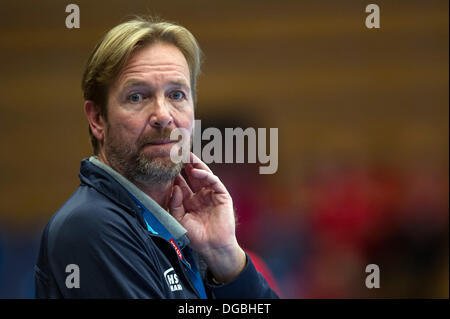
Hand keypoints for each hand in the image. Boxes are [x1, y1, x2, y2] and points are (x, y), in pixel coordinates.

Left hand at [169, 152, 245, 282]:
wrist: (212, 246)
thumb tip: (175, 187)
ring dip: (196, 165)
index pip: (181, 183)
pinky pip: (214, 182)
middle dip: (185, 165)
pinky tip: (197, 171)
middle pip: (192, 176)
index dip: (175, 174)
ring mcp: (212, 194)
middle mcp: (200, 195)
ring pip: (204, 175)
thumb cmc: (195, 236)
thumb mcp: (179, 219)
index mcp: (189, 201)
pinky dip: (206, 175)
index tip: (166, 163)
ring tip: (187, 155)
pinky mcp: (222, 196)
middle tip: (178, 153)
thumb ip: (174, 203)